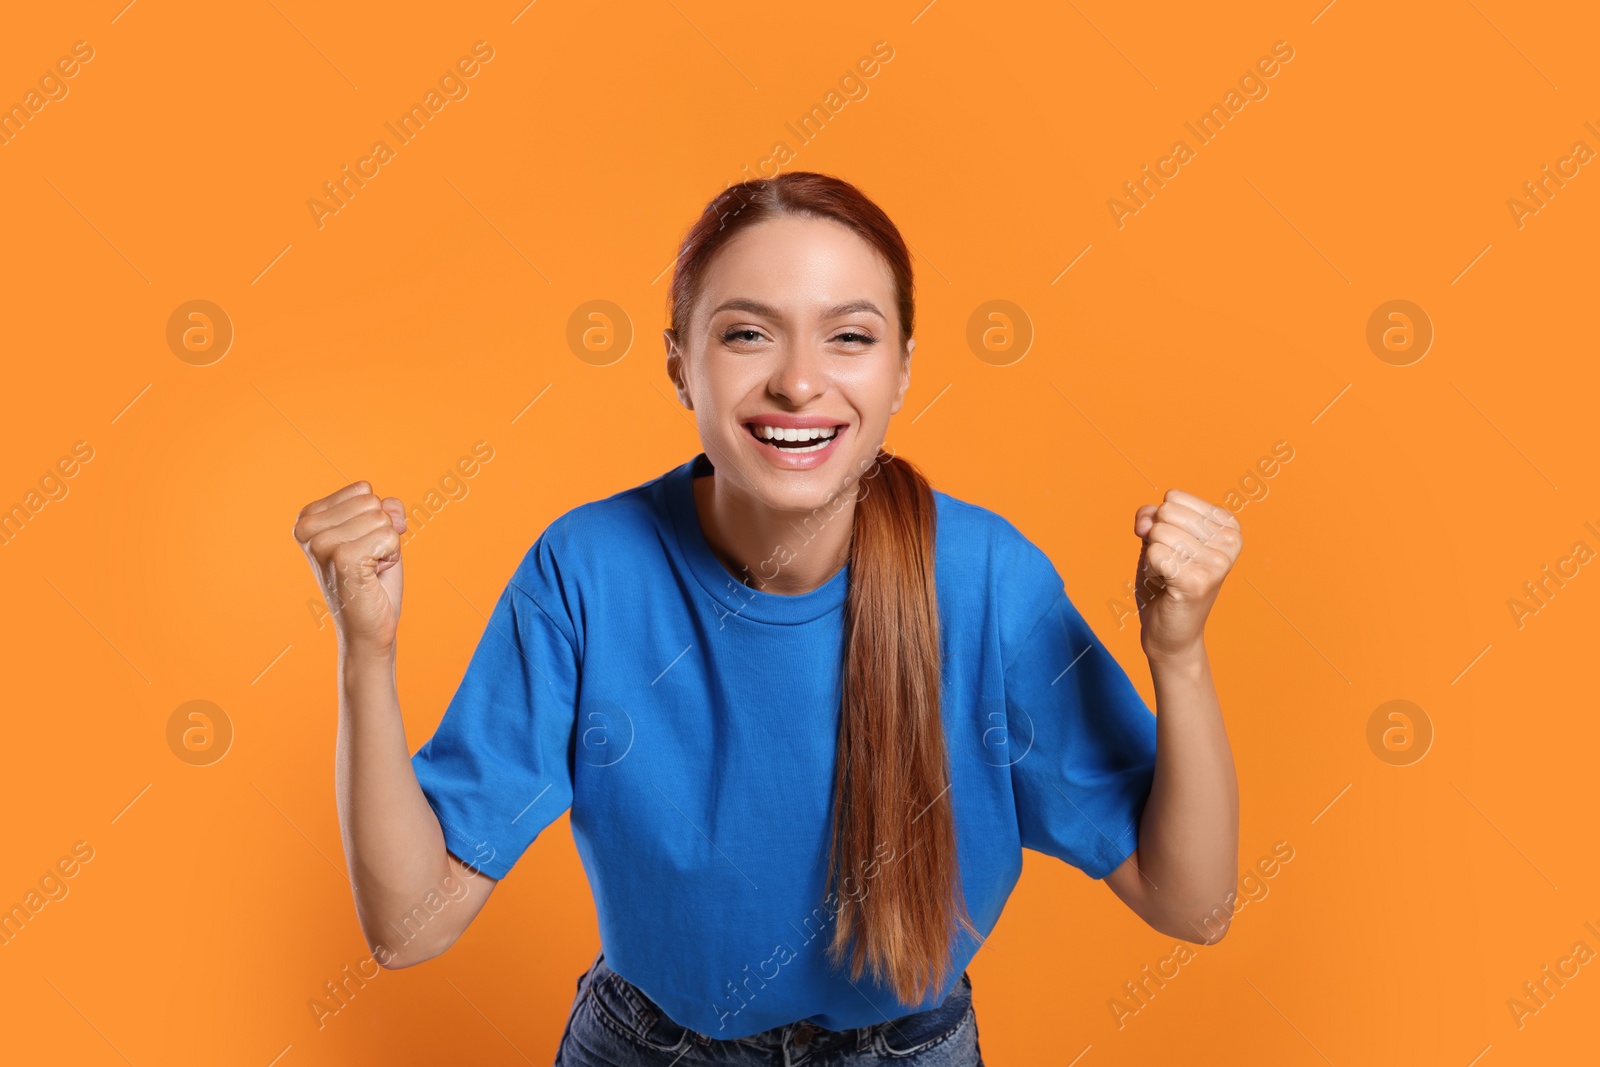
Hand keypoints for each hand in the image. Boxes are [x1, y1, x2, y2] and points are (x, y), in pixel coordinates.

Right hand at [293, 481, 406, 656]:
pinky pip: (389, 536)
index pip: (362, 489)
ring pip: (382, 518)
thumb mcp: (379, 532)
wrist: (369, 627)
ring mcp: (322, 544)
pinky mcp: (342, 559)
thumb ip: (387, 508)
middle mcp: (307, 529)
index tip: (362, 547)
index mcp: (307, 518)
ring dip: (387, 546)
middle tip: (367, 561)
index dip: (375, 518)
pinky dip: (391, 556)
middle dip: (382, 532)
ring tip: (369, 569)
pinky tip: (373, 575)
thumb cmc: (373, 579)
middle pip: (372, 502)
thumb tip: (391, 511)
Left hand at [1132, 489, 1241, 661]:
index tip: (1176, 548)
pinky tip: (1166, 586)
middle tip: (1170, 565)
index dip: (1160, 522)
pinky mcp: (1199, 581)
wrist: (1170, 631)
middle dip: (1156, 538)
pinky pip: (1154, 554)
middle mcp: (1231, 541)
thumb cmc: (1165, 581)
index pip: (1173, 497)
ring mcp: (1218, 562)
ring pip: (1158, 533)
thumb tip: (1145, 523)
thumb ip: (1150, 516)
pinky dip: (1151, 570)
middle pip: (1166, 512)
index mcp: (1228, 524)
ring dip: (1154, 556)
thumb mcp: (1158, 537)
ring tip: (1169, 576)